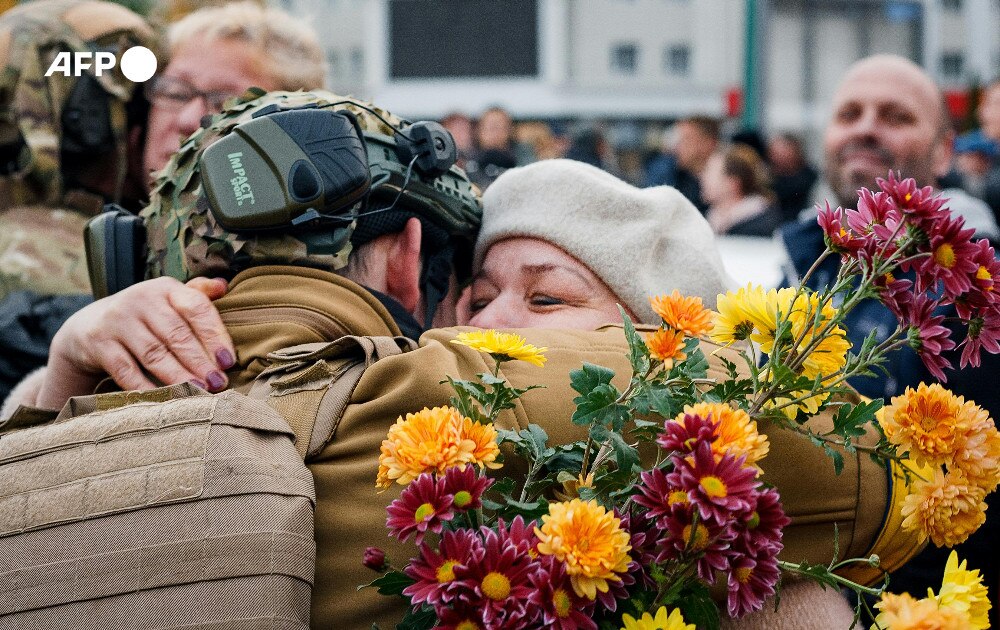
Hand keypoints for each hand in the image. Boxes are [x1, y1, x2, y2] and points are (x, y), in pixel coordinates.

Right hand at [36, 276, 234, 408]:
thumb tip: (224, 286)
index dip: (215, 334)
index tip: (228, 361)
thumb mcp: (168, 299)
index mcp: (165, 288)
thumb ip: (196, 294)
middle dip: (200, 362)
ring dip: (178, 376)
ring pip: (154, 354)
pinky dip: (145, 387)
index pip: (196, 307)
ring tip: (199, 392)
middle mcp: (141, 299)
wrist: (89, 325)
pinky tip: (164, 400)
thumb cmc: (145, 316)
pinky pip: (126, 370)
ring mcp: (117, 321)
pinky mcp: (99, 343)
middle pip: (176, 334)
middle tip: (218, 383)